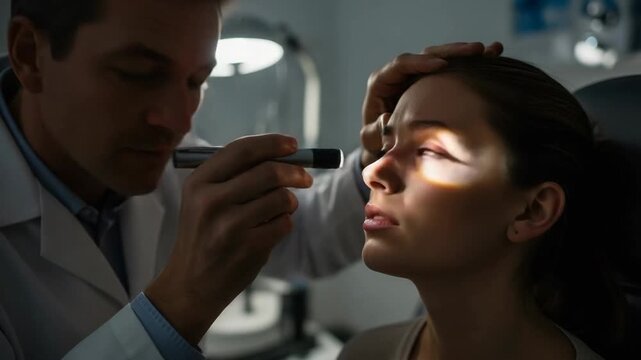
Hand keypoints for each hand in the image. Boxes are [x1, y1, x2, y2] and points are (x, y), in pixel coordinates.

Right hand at [146, 134, 312, 344]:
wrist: (190, 285)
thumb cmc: (205, 235)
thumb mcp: (203, 200)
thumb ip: (236, 174)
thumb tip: (285, 154)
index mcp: (199, 182)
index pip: (242, 150)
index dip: (273, 144)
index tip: (293, 145)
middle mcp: (211, 201)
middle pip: (269, 171)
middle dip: (295, 171)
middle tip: (306, 177)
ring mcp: (230, 226)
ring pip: (282, 198)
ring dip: (290, 202)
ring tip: (282, 209)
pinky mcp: (249, 248)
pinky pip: (284, 223)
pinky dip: (284, 224)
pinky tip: (270, 231)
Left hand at [360, 42, 502, 166]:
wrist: (385, 143)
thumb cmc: (376, 139)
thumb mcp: (371, 138)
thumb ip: (374, 131)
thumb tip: (386, 119)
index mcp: (382, 82)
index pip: (400, 65)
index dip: (420, 62)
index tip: (440, 64)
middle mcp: (400, 74)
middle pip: (426, 55)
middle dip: (451, 52)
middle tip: (476, 50)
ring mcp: (418, 75)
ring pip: (442, 57)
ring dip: (466, 54)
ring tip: (491, 51)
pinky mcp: (432, 81)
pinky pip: (452, 68)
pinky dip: (471, 63)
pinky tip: (493, 55)